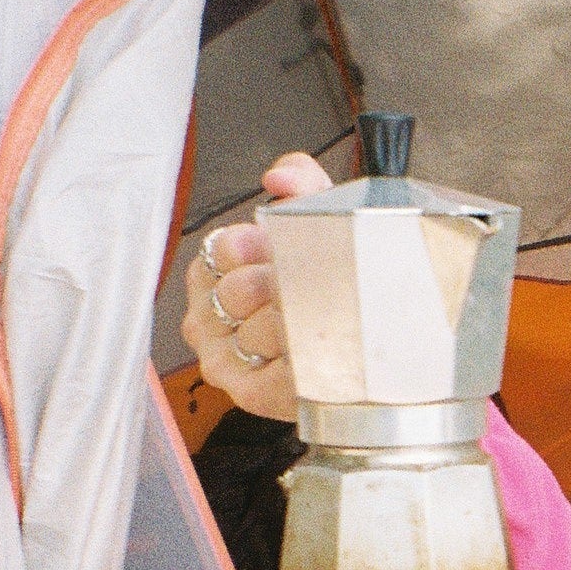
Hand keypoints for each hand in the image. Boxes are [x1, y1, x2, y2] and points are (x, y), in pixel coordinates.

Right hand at [180, 151, 326, 422]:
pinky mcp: (249, 393)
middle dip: (285, 283)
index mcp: (210, 273)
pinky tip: (322, 349)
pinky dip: (307, 358)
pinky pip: (278, 371)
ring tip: (322, 318)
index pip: (223, 249)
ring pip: (261, 329)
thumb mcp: (316, 219)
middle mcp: (207, 319)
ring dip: (301, 321)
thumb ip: (300, 182)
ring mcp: (222, 359)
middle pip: (239, 290)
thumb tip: (278, 176)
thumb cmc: (328, 281)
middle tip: (311, 287)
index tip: (284, 249)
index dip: (264, 246)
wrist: (364, 338)